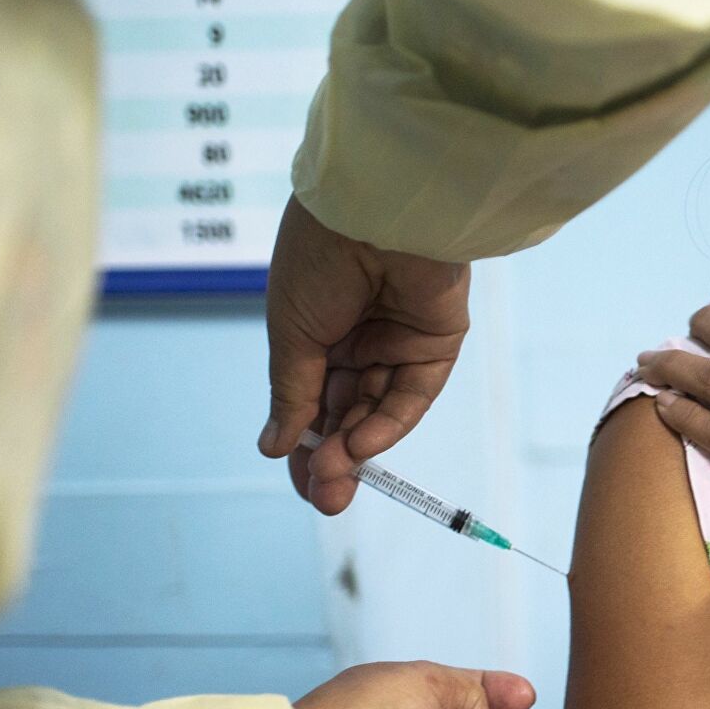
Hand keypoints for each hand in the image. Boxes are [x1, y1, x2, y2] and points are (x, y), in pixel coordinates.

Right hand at [259, 196, 470, 513]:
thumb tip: (273, 446)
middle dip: (331, 456)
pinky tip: (360, 447)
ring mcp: (399, 339)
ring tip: (334, 483)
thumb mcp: (292, 333)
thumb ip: (293, 393)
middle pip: (346, 411)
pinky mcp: (436, 340)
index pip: (310, 398)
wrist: (375, 210)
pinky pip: (411, 394)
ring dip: (355, 449)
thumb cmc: (319, 257)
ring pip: (377, 409)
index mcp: (316, 327)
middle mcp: (359, 335)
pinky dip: (387, 424)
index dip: (303, 442)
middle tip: (321, 498)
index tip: (295, 479)